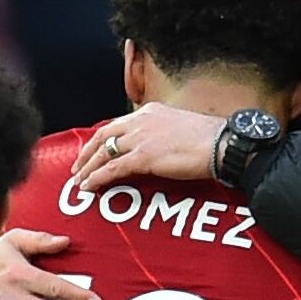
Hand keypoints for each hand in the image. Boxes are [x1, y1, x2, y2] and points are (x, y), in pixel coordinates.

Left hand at [72, 103, 227, 191]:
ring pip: (104, 152)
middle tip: (79, 167)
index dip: (102, 138)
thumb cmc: (211, 138)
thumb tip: (160, 147)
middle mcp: (140, 121)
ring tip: (79, 181)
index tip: (95, 149)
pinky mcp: (142, 157)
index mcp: (150, 112)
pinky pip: (112, 169)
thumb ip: (164, 133)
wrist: (222, 144)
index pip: (118, 124)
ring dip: (88, 168)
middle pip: (103, 135)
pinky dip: (97, 178)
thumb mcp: (182, 127)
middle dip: (87, 152)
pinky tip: (89, 187)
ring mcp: (140, 138)